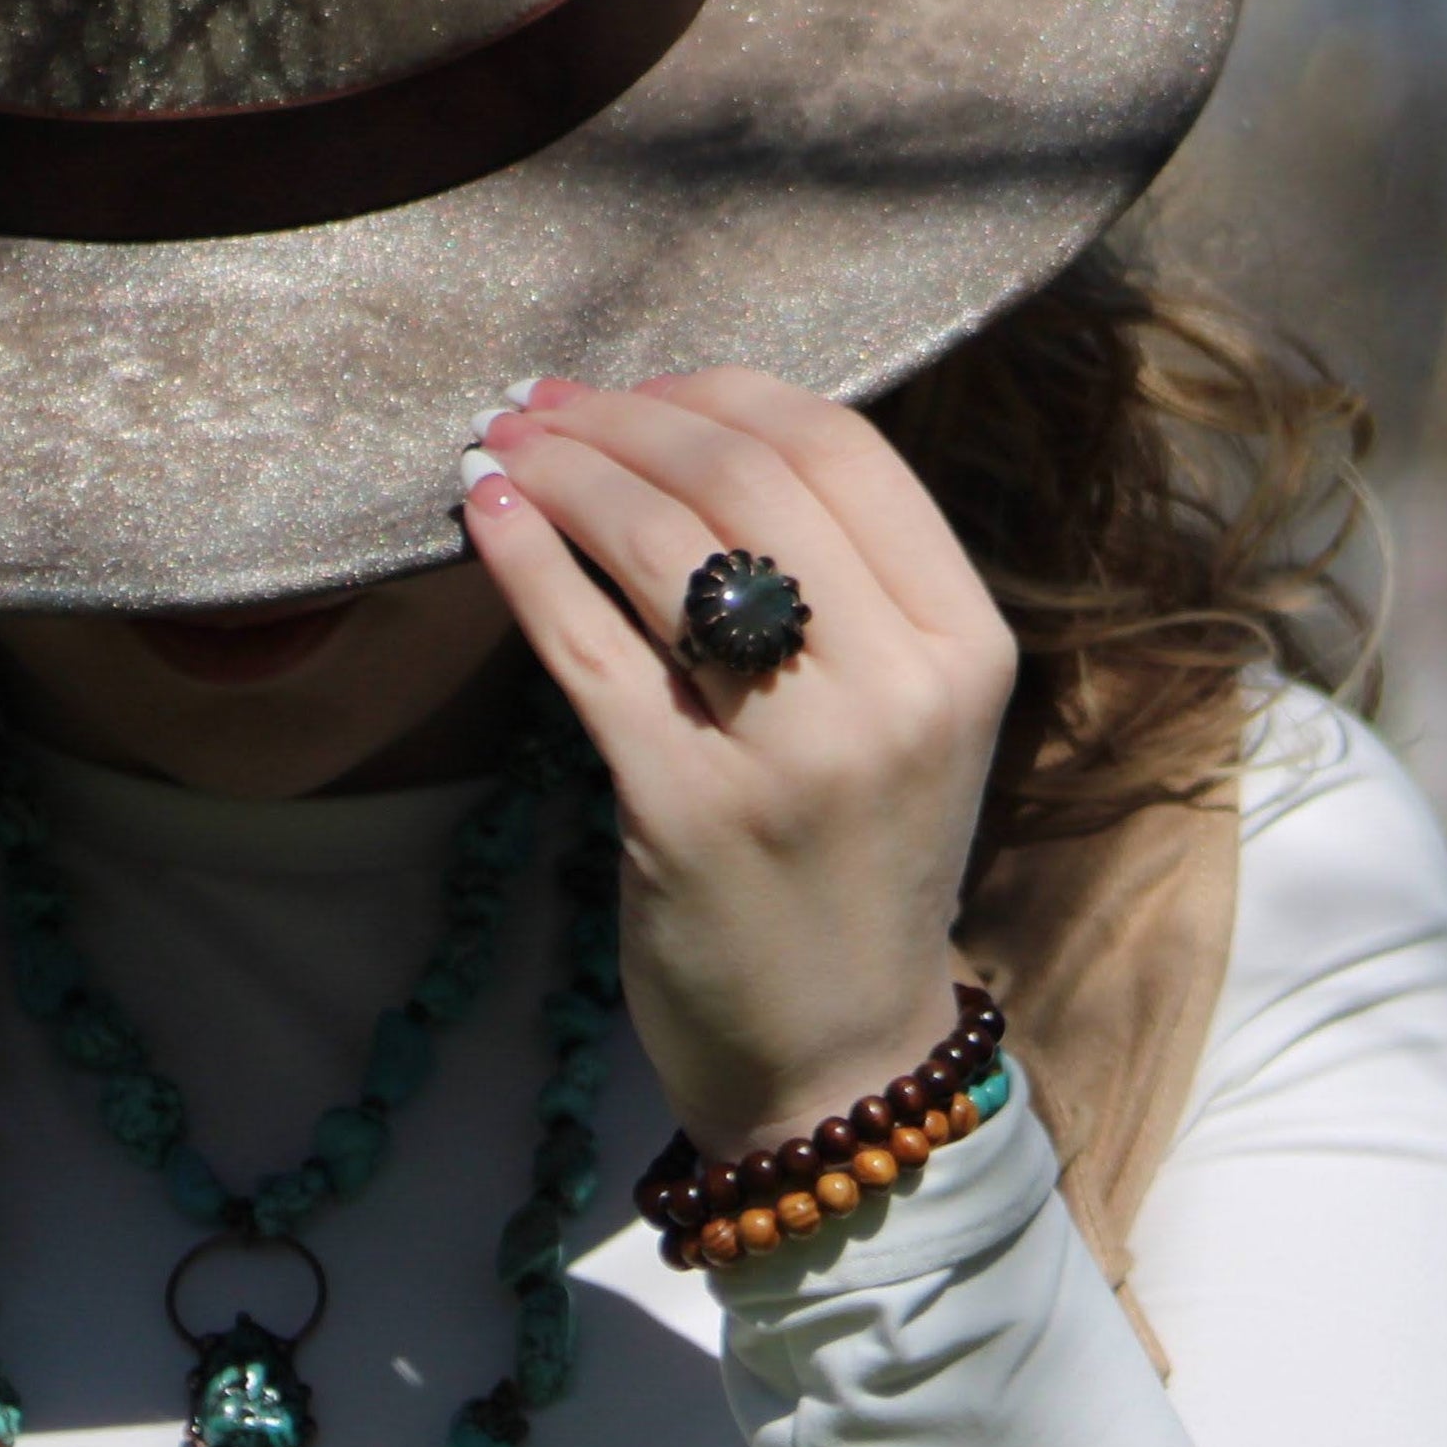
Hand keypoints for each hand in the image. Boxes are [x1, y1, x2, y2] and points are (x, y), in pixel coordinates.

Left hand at [459, 373, 1015, 1160]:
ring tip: (502, 445)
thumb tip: (687, 430)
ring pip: (658, 543)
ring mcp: (793, 753)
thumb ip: (838, 585)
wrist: (837, 1057)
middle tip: (541, 403)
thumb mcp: (899, 713)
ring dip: (563, 470)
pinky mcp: (686, 810)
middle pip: (741, 476)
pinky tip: (482, 514)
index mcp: (964, 646)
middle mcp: (895, 689)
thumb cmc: (852, 862)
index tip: (640, 389)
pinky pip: (586, 647)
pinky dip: (523, 562)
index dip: (722, 393)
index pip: (842, 450)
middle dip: (624, 419)